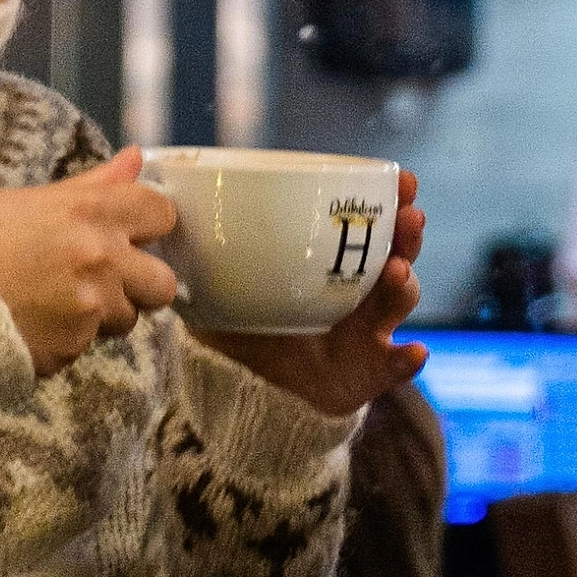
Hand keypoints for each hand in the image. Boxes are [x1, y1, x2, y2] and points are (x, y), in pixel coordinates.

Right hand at [0, 149, 183, 375]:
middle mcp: (101, 259)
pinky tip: (33, 324)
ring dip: (102, 315)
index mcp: (91, 213)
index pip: (162, 215)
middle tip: (102, 280)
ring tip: (55, 302)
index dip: (147, 226)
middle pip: (163, 283)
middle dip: (139, 284)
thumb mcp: (29, 200)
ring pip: (127, 319)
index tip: (130, 233)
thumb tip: (136, 159)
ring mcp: (90, 308)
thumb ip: (92, 186)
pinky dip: (67, 339)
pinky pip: (87, 346)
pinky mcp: (72, 347)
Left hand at [197, 168, 430, 418]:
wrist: (254, 395)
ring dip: (405, 285)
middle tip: (409, 216)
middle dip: (407, 235)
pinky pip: (396, 367)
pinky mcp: (371, 372)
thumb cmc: (246, 334)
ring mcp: (369, 332)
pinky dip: (407, 360)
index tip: (402, 181)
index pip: (369, 226)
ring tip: (397, 273)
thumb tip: (163, 212)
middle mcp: (360, 293)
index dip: (389, 201)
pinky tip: (413, 352)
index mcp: (333, 266)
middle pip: (397, 255)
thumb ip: (201, 256)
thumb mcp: (223, 289)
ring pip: (400, 302)